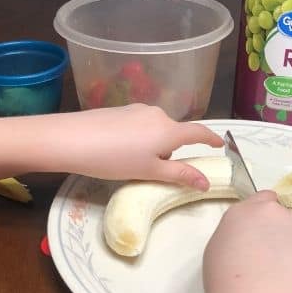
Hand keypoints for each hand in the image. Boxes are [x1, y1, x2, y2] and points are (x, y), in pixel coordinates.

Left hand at [52, 104, 223, 189]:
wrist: (71, 139)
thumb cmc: (114, 159)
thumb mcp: (149, 171)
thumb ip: (179, 175)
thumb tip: (206, 182)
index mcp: (169, 130)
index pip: (198, 132)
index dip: (211, 139)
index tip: (220, 144)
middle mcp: (158, 114)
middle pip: (175, 134)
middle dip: (171, 152)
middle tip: (155, 172)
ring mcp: (138, 110)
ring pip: (156, 130)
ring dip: (154, 146)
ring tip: (132, 164)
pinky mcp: (121, 110)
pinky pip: (141, 126)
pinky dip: (139, 139)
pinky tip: (119, 151)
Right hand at [203, 190, 291, 292]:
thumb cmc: (227, 281)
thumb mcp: (219, 253)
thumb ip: (238, 239)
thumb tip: (249, 247)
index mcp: (245, 212)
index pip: (263, 199)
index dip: (266, 215)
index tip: (264, 232)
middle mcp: (276, 213)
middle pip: (284, 219)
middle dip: (282, 236)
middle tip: (273, 264)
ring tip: (287, 281)